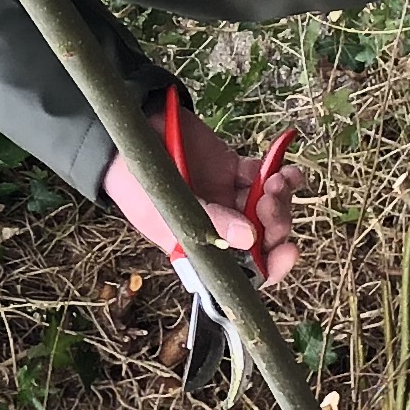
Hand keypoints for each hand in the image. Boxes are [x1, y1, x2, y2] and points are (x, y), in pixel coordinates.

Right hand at [102, 99, 300, 287]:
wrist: (122, 138)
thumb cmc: (134, 185)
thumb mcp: (166, 210)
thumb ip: (209, 223)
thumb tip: (250, 239)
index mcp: (202, 249)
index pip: (244, 271)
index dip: (271, 266)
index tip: (288, 251)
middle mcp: (219, 228)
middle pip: (264, 237)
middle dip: (276, 222)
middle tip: (270, 202)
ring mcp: (228, 198)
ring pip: (269, 207)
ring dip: (280, 198)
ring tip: (276, 180)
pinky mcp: (232, 169)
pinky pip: (266, 176)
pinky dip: (282, 174)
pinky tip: (286, 170)